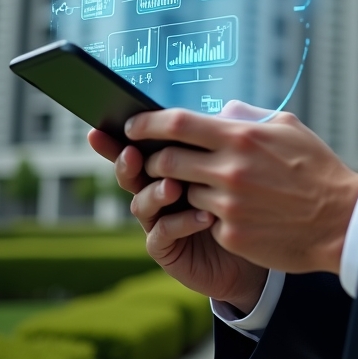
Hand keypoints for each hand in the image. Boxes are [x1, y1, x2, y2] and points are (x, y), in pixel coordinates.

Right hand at [87, 129, 267, 312]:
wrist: (257, 242)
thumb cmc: (245, 198)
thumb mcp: (234, 165)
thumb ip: (224, 141)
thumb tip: (224, 109)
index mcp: (170, 166)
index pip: (140, 148)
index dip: (117, 140)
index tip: (100, 129)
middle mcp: (158, 193)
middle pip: (131, 175)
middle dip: (127, 164)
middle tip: (133, 154)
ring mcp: (159, 221)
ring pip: (141, 204)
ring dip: (156, 192)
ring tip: (174, 186)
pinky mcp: (168, 250)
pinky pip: (163, 234)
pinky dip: (180, 222)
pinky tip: (204, 216)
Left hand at [123, 109, 357, 274]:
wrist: (341, 220)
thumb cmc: (316, 169)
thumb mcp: (287, 127)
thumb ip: (248, 117)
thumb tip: (220, 112)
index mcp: (241, 136)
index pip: (177, 124)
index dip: (146, 124)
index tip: (132, 126)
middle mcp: (229, 168)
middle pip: (165, 160)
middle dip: (152, 160)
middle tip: (154, 160)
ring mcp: (228, 204)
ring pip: (182, 192)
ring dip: (183, 189)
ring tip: (201, 186)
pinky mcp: (230, 233)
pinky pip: (203, 219)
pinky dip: (209, 214)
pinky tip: (230, 212)